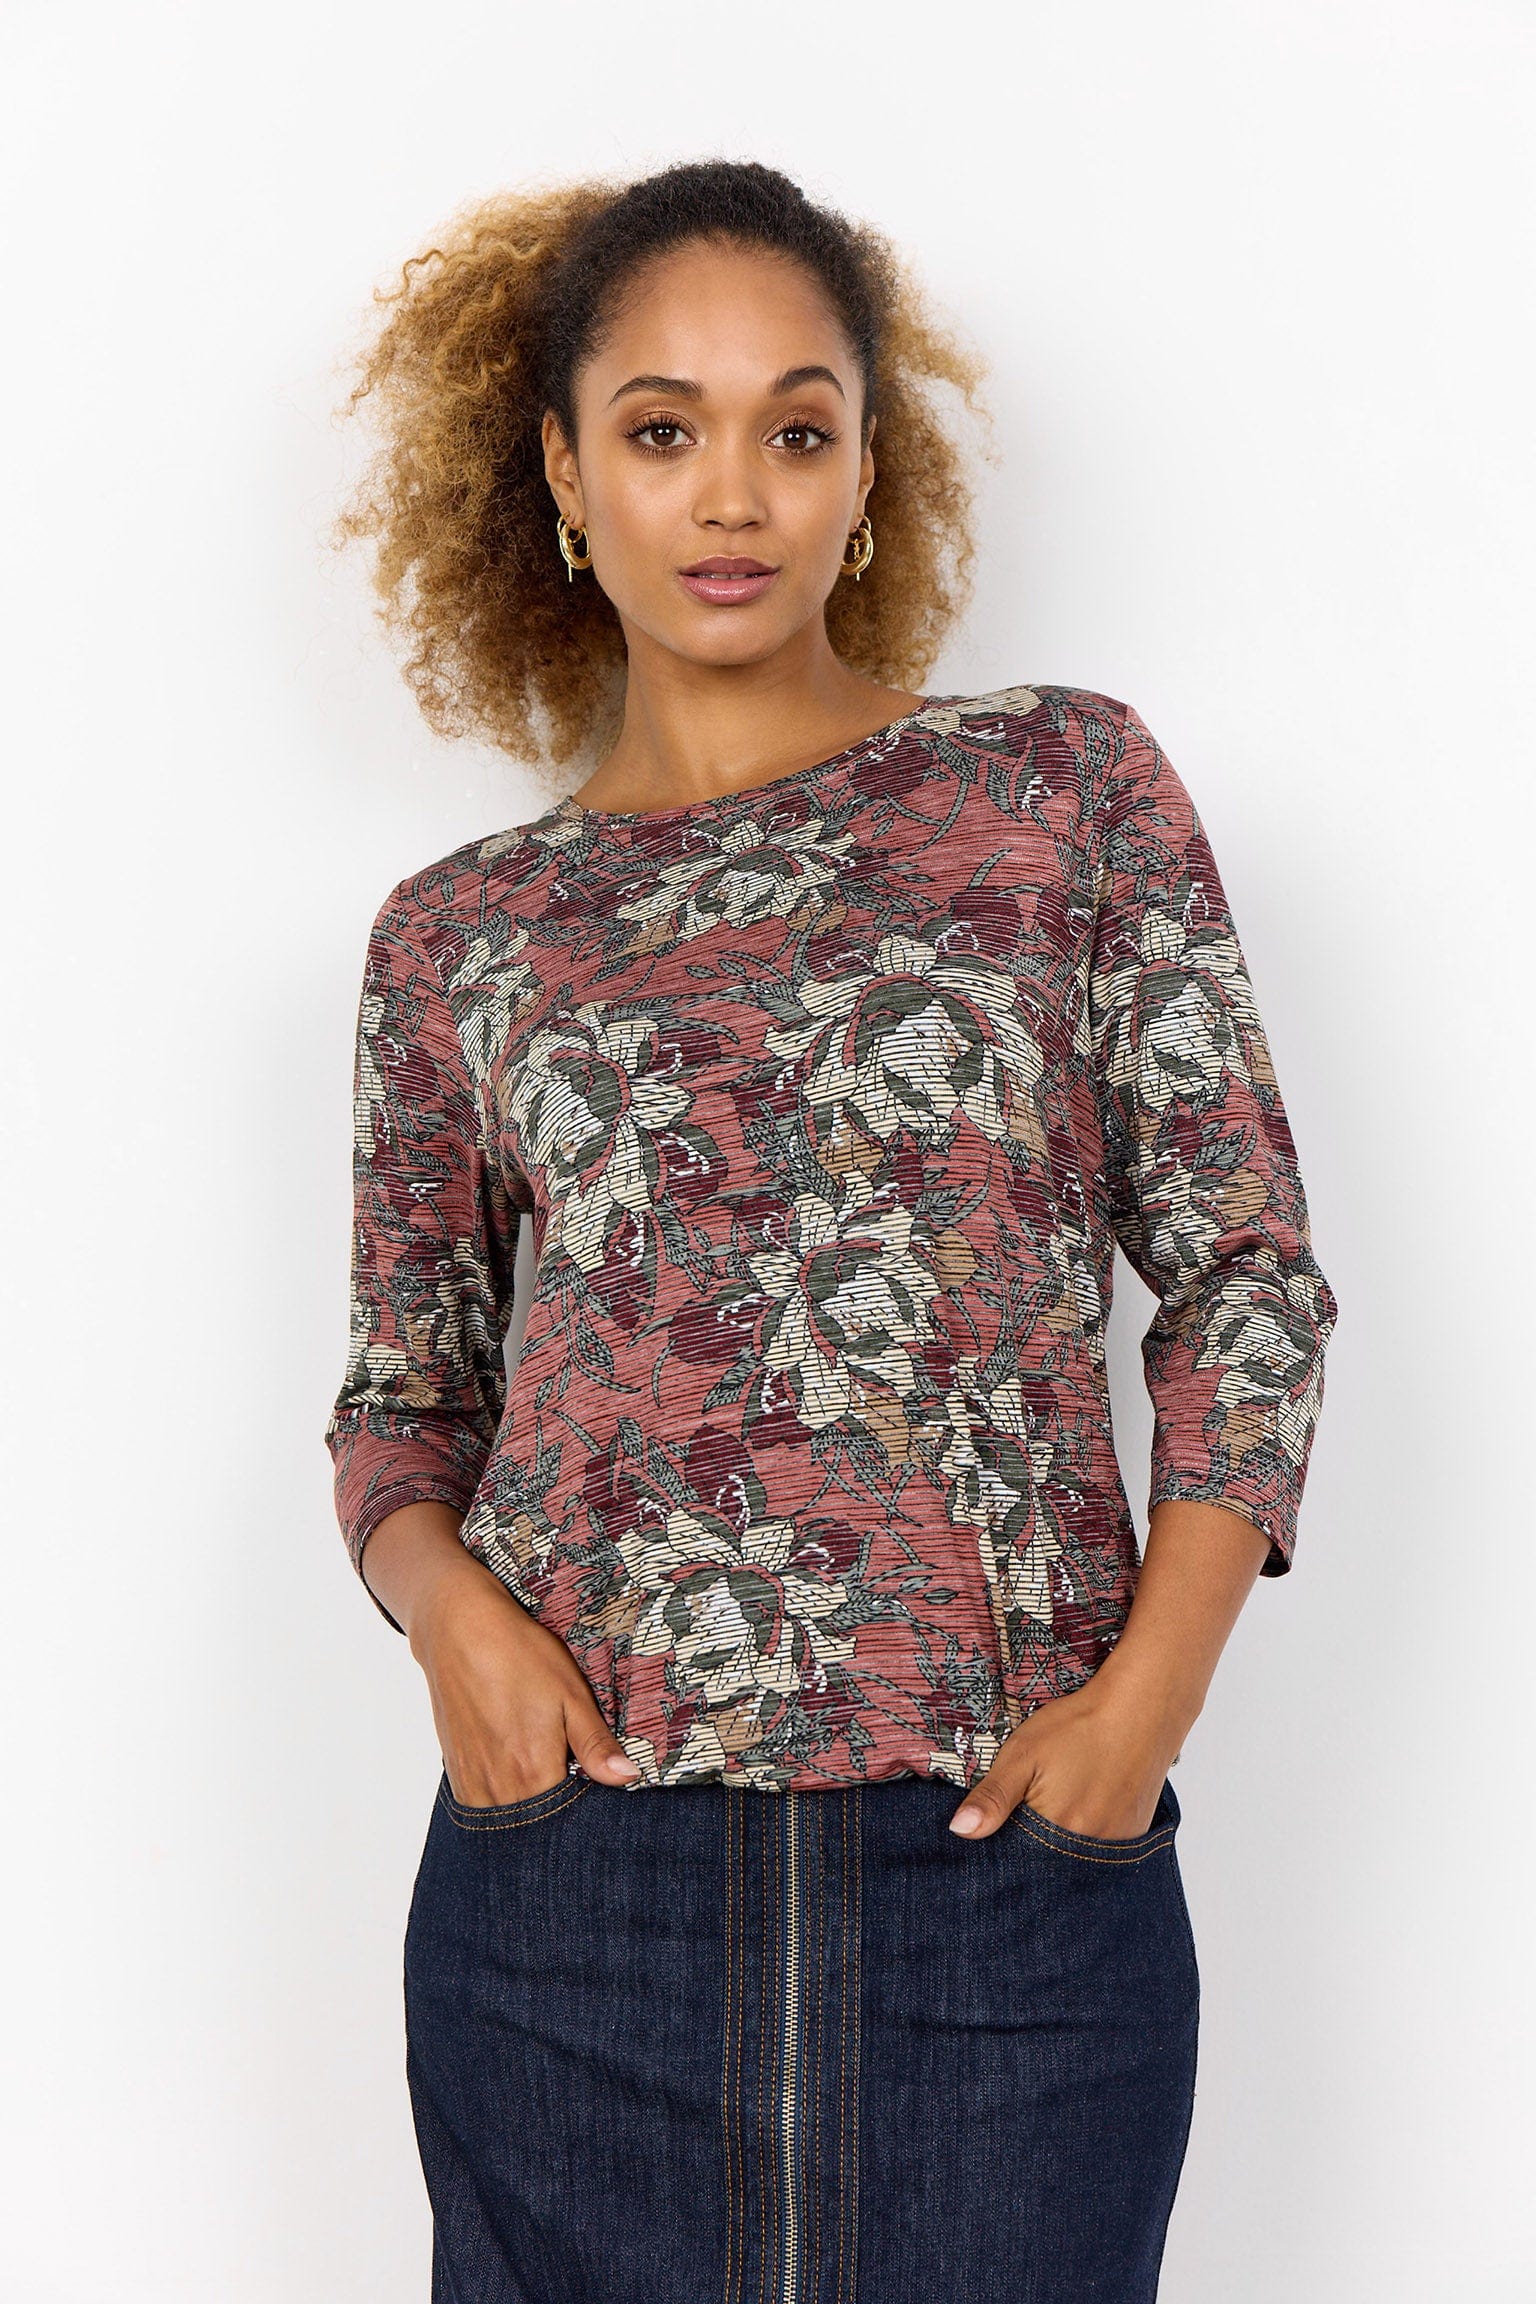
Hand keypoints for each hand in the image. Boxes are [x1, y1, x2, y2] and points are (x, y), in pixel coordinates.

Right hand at [411, 1551, 640, 1804]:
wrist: (458, 1629)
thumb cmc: (519, 1655)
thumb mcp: (570, 1693)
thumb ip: (596, 1743)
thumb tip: (629, 1778)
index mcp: (534, 1771)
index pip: (567, 1819)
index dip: (586, 1815)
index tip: (598, 1797)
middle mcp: (499, 1787)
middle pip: (535, 1826)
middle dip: (557, 1817)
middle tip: (570, 1778)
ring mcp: (472, 1781)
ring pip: (507, 1820)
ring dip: (528, 1811)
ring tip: (545, 1776)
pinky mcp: (455, 1771)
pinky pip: (483, 1805)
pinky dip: (503, 1801)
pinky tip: (517, 1774)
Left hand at [946, 1672, 1183, 1840]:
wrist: (1142, 1709)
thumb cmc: (1078, 1727)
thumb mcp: (1023, 1754)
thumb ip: (992, 1797)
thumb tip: (959, 1831)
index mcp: (1055, 1832)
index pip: (1018, 1860)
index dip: (1005, 1842)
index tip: (1003, 1821)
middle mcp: (1088, 1849)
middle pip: (1048, 1863)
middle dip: (1033, 1845)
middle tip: (1039, 1800)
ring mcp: (1116, 1844)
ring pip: (1075, 1858)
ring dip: (1061, 1842)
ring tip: (1063, 1799)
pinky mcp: (1134, 1833)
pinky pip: (1103, 1849)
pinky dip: (1088, 1835)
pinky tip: (1086, 1804)